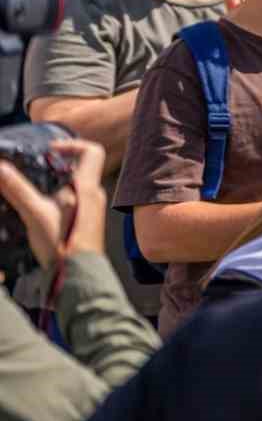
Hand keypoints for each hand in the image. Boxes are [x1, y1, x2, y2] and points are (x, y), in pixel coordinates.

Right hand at [0, 139, 107, 268]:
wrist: (78, 275)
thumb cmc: (63, 245)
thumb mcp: (35, 213)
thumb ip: (17, 189)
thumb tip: (1, 167)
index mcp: (88, 188)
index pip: (93, 152)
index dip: (73, 145)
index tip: (51, 150)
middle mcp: (94, 195)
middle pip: (80, 168)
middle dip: (56, 166)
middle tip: (35, 169)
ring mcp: (91, 210)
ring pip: (75, 185)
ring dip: (54, 183)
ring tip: (33, 189)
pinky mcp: (85, 222)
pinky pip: (73, 201)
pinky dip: (56, 198)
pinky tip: (38, 207)